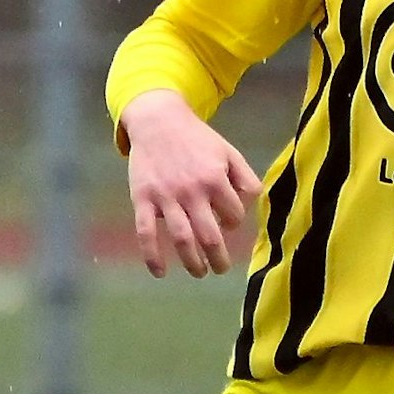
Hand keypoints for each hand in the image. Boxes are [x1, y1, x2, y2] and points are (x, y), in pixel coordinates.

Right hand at [121, 91, 263, 278]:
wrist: (158, 120)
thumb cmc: (196, 139)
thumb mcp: (228, 152)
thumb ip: (245, 178)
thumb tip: (250, 206)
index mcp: (215, 179)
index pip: (233, 216)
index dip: (233, 223)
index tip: (227, 224)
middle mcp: (192, 191)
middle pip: (210, 236)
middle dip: (219, 258)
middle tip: (221, 268)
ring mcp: (165, 197)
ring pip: (182, 239)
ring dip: (193, 262)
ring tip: (200, 272)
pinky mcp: (142, 199)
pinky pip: (146, 232)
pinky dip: (152, 256)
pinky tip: (160, 272)